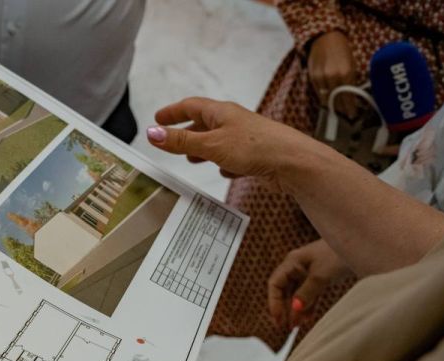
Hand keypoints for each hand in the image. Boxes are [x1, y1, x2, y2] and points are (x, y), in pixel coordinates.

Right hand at [146, 97, 322, 188]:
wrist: (292, 163)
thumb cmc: (255, 147)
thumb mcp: (211, 145)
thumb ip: (181, 141)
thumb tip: (152, 133)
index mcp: (221, 112)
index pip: (191, 106)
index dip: (173, 112)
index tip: (158, 118)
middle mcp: (233, 122)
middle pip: (204, 123)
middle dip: (186, 132)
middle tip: (170, 139)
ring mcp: (244, 138)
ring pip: (217, 142)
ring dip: (203, 150)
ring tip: (192, 159)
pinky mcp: (254, 155)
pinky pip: (233, 157)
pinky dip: (225, 163)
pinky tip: (225, 171)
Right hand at [267, 239, 351, 329]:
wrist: (363, 243)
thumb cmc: (339, 254)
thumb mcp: (321, 276)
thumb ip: (306, 293)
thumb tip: (294, 310)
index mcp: (292, 261)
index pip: (275, 284)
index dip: (274, 302)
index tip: (279, 319)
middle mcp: (297, 266)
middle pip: (284, 290)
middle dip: (284, 309)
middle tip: (285, 327)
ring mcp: (309, 271)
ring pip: (296, 293)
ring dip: (296, 309)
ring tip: (296, 326)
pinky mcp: (320, 275)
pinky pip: (309, 293)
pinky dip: (308, 305)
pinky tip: (307, 318)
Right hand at [308, 30, 358, 117]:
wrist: (325, 37)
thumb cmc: (342, 49)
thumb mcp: (352, 64)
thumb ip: (351, 80)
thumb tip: (352, 96)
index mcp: (346, 73)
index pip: (348, 97)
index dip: (350, 108)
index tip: (353, 115)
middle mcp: (332, 77)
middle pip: (337, 101)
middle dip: (342, 109)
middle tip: (346, 116)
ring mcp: (321, 78)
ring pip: (326, 99)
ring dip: (332, 106)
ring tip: (337, 111)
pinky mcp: (313, 77)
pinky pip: (319, 93)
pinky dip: (324, 98)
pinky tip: (328, 101)